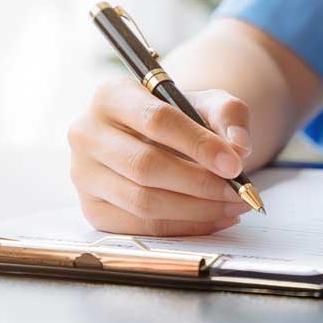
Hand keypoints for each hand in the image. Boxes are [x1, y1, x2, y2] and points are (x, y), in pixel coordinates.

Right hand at [67, 80, 254, 235]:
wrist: (155, 140)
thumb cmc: (181, 119)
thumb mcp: (208, 103)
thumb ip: (229, 116)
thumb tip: (238, 148)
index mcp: (111, 95)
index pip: (156, 120)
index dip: (198, 144)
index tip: (234, 164)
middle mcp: (87, 133)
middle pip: (145, 166)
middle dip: (199, 184)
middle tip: (238, 192)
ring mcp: (84, 174)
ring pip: (143, 201)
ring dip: (196, 210)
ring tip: (232, 206)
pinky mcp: (92, 208)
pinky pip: (140, 227)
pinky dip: (183, 228)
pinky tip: (213, 218)